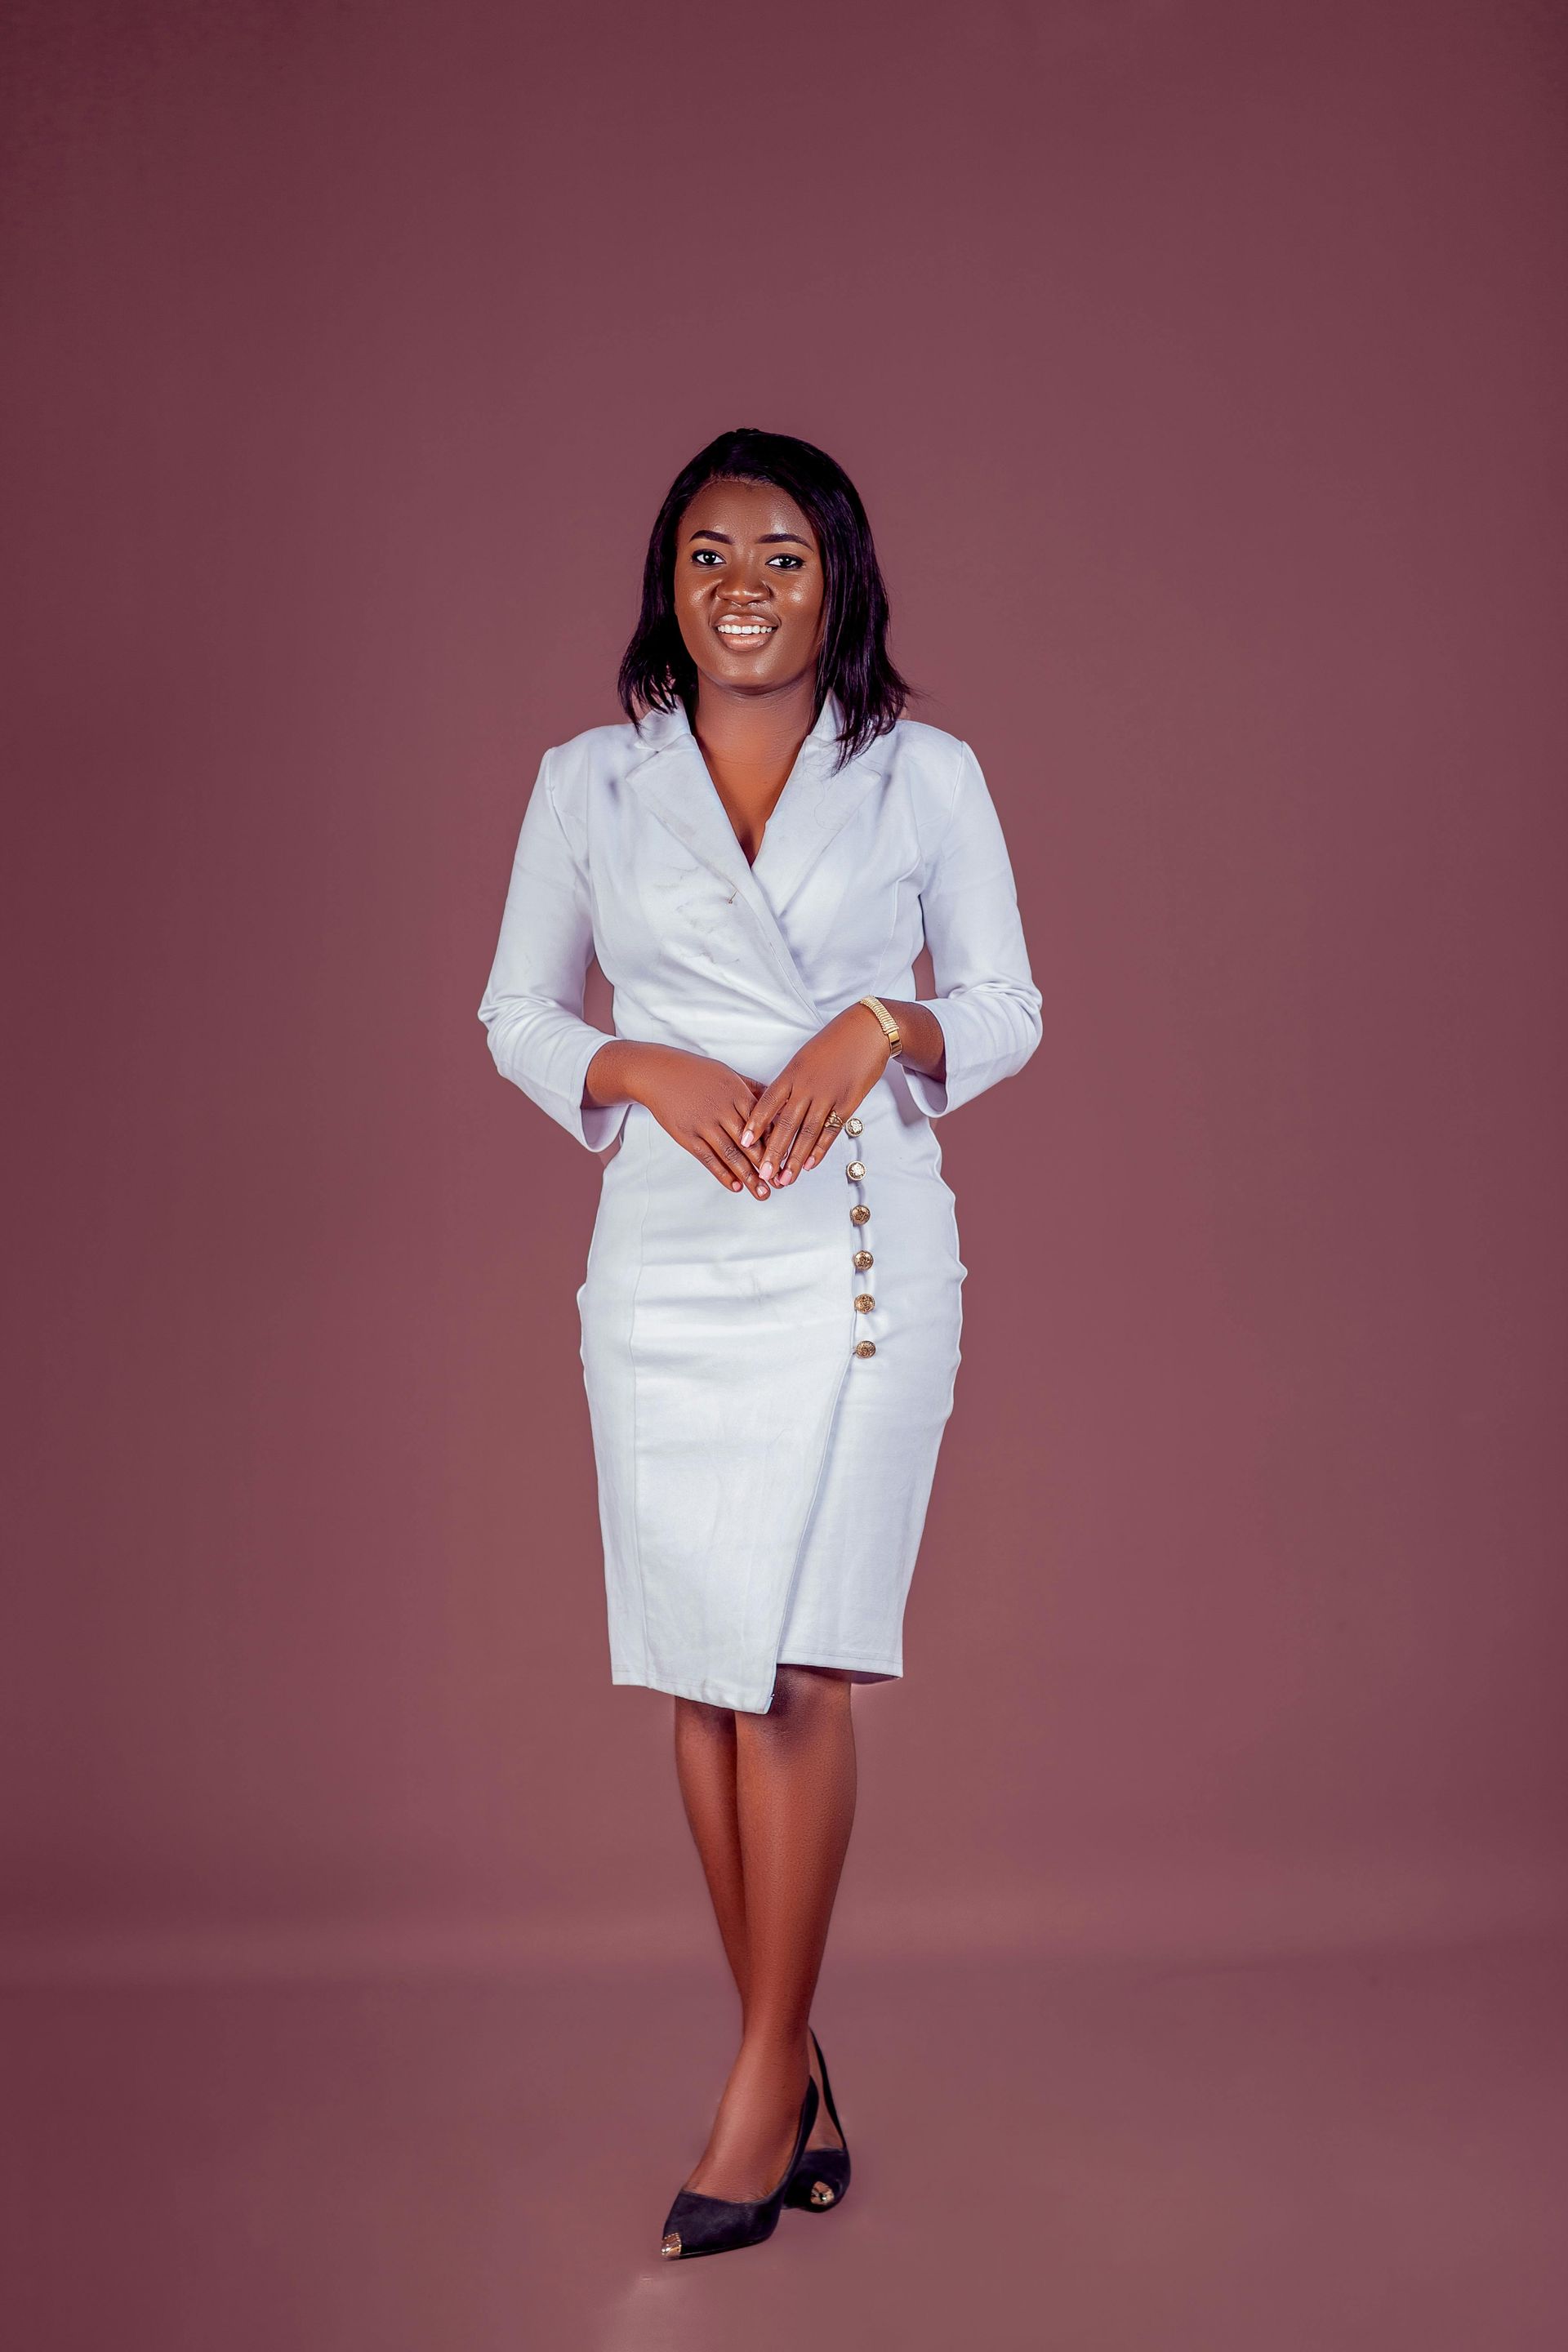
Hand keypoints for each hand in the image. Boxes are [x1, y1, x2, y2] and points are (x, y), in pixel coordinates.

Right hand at [605, 1043, 771, 1197]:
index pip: (763, 1124)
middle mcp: (723, 1111)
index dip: (776, 1144)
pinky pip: (708, 1158)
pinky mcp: (687, 1136)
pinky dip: (722, 1174)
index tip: (788, 1160)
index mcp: (737, 1094)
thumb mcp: (728, 1074)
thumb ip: (751, 1089)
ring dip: (748, 1176)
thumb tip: (774, 1099)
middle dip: (767, 1166)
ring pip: (731, 1155)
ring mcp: (704, 1125)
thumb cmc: (696, 1072)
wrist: (658, 1073)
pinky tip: (735, 1186)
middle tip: (781, 1183)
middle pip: (751, 1143)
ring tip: (762, 1193)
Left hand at [742, 1005, 890, 1184]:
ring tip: (784, 1179)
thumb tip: (772, 1107)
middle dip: (773, 1152)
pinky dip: (819, 1150)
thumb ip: (789, 1083)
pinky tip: (809, 1165)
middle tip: (762, 1174)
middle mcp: (807, 1086)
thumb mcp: (803, 1058)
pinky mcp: (848, 1103)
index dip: (755, 1125)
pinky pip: (831, 1131)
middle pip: (786, 1124)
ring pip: (808, 1133)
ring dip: (795, 1159)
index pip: (768, 1103)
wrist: (867, 1031)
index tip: (744, 1143)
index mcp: (792, 1073)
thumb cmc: (832, 1043)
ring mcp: (828, 1095)